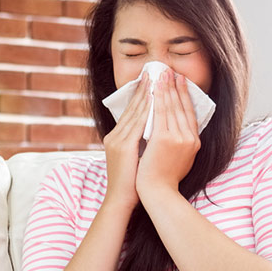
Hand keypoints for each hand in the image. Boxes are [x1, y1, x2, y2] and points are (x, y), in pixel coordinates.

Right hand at [101, 74, 150, 210]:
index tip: (152, 80)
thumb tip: (155, 130)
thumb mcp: (134, 157)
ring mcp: (117, 140)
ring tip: (157, 78)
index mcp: (116, 137)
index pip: (131, 111)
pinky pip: (138, 123)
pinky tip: (156, 99)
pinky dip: (147, 109)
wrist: (122, 200)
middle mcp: (114, 135)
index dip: (142, 94)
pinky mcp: (122, 146)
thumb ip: (140, 142)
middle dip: (145, 88)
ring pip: (135, 111)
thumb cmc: (131, 182)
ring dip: (147, 94)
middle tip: (156, 70)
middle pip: (132, 107)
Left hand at [136, 70, 199, 199]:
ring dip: (167, 88)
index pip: (190, 113)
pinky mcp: (165, 139)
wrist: (157, 192)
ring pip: (172, 107)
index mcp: (194, 142)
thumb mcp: (179, 158)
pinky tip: (154, 87)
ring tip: (162, 73)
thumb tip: (175, 128)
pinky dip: (158, 98)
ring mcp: (179, 138)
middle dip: (176, 87)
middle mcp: (190, 138)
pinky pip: (161, 113)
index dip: (185, 96)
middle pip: (183, 106)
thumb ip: (179, 143)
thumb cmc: (163, 178)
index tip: (181, 82)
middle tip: (171, 71)